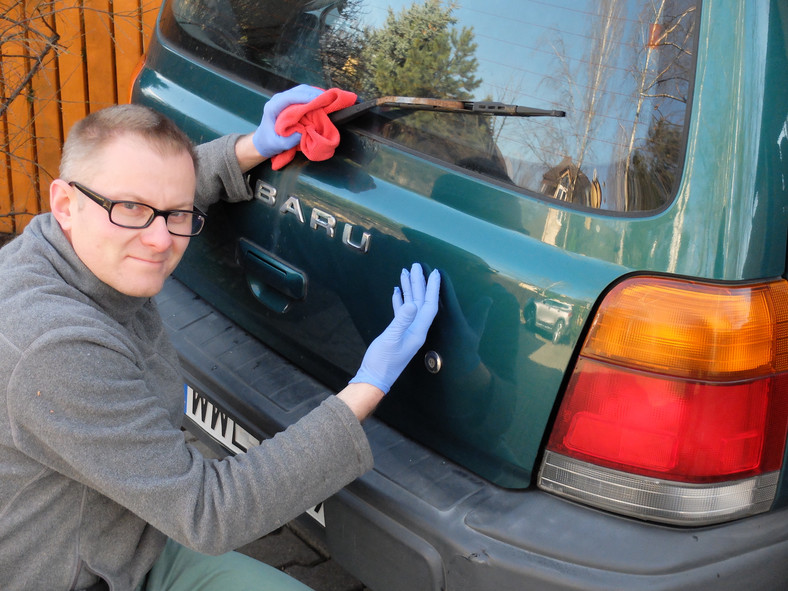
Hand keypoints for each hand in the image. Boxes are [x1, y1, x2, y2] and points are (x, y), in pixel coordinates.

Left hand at [252, 85, 322, 157]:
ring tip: (327, 99)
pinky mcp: (290, 101)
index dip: (303, 97)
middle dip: (313, 94)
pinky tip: (322, 101)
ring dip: (315, 94)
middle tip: (327, 100)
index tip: (317, 100)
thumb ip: (289, 140)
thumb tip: (304, 132)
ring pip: (301, 90)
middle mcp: (278, 100)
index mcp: (272, 108)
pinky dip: (313, 96)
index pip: (289, 98)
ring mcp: (284, 99)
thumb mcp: (278, 145)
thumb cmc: (269, 142)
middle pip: (298, 90)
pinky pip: (303, 94)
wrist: (263, 141)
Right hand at [350, 264, 440, 392]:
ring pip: (410, 305)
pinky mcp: (397, 333)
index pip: (429, 305)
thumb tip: (411, 303)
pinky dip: (399, 301)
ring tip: (405, 272)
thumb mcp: (391, 339)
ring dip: (409, 289)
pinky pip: (401, 312)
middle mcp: (415, 329)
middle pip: (420, 302)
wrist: (373, 378)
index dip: (432, 289)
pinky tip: (396, 291)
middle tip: (417, 265)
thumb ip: (401, 321)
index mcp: (418, 331)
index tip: (434, 273)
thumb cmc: (382, 362)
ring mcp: (406, 331)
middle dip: (419, 283)